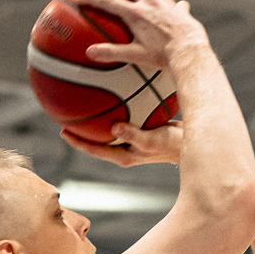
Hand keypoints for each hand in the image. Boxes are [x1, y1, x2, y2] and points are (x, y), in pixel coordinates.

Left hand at [62, 121, 182, 166]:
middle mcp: (125, 151)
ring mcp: (133, 143)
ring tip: (83, 110)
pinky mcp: (142, 133)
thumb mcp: (152, 140)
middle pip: (97, 143)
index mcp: (124, 156)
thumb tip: (113, 128)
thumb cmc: (173, 144)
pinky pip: (122, 122)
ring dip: (95, 125)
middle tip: (65, 121)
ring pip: (108, 134)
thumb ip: (133, 134)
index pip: (95, 150)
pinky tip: (114, 98)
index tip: (63, 132)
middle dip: (81, 134)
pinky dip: (114, 113)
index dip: (78, 142)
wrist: (191, 144)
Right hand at [76, 0, 206, 68]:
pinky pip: (176, 3)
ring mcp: (167, 4)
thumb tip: (91, 53)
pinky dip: (174, 3)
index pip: (108, 2)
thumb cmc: (162, 56)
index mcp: (136, 14)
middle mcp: (150, 3)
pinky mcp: (180, 11)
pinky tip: (177, 4)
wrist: (189, 52)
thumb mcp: (134, 56)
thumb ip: (112, 53)